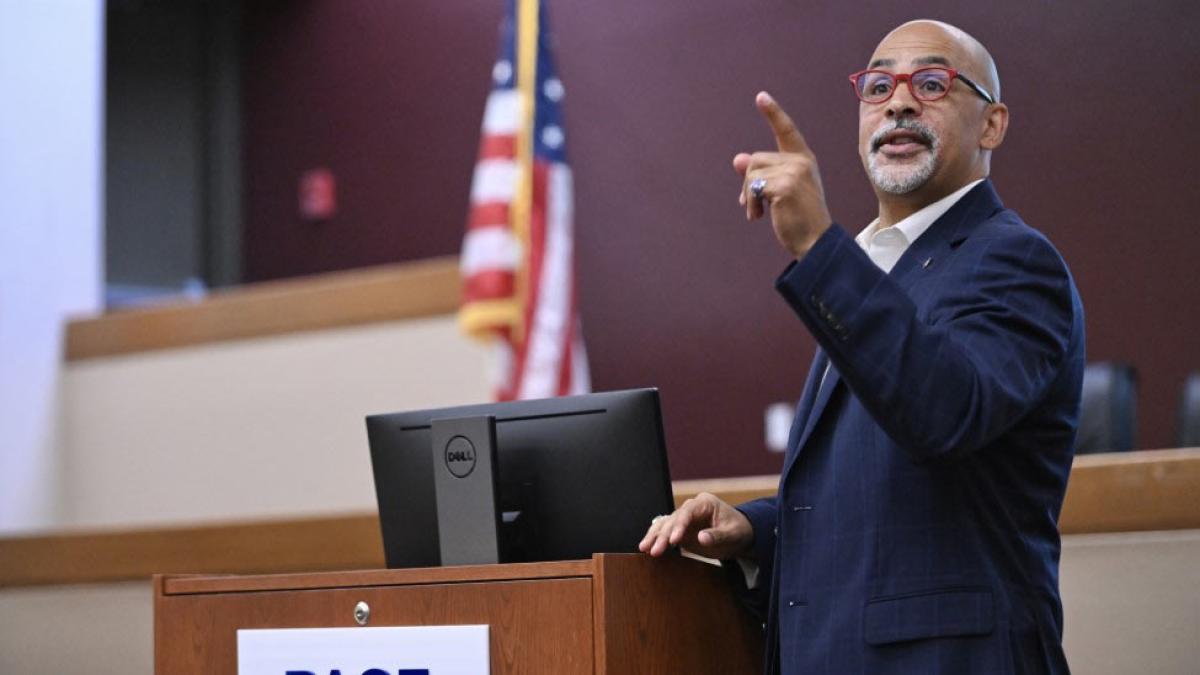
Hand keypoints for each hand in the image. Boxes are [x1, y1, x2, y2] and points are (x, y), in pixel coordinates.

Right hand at [638, 492, 753, 559]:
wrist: (739, 534)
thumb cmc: (738, 531)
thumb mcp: (733, 534)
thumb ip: (717, 535)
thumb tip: (701, 538)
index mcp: (704, 503)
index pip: (687, 513)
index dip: (679, 526)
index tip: (673, 541)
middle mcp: (691, 508)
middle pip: (673, 520)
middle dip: (663, 535)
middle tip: (655, 550)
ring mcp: (684, 518)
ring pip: (664, 524)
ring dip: (654, 536)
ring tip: (644, 548)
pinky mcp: (680, 529)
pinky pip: (664, 531)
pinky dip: (655, 538)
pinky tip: (646, 546)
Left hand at [734, 91, 832, 257]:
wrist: (814, 242)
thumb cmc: (798, 219)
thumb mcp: (779, 192)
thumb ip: (762, 174)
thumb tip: (737, 159)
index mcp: (804, 160)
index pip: (787, 132)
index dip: (774, 114)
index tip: (761, 96)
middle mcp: (801, 161)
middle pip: (756, 160)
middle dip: (748, 184)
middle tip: (751, 206)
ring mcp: (794, 172)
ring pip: (751, 171)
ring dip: (748, 195)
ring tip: (757, 212)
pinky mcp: (785, 185)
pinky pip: (753, 187)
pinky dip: (751, 204)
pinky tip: (759, 217)